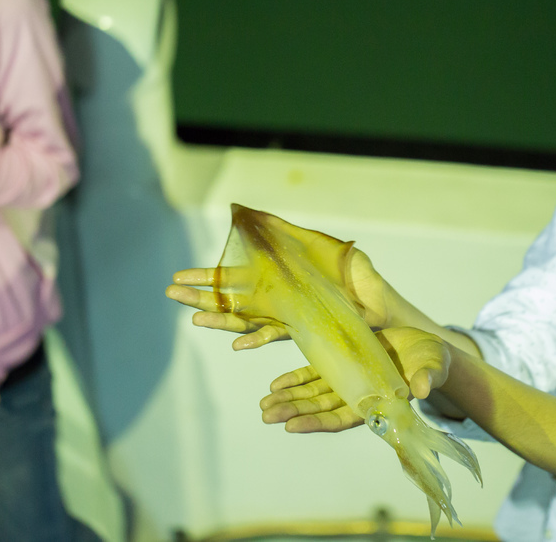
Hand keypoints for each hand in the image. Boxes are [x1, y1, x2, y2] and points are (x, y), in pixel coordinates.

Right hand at [165, 246, 391, 349]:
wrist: (384, 305)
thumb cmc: (357, 277)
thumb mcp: (319, 245)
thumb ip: (287, 233)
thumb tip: (249, 212)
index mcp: (278, 281)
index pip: (235, 279)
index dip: (207, 278)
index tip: (178, 276)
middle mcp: (279, 302)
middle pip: (232, 301)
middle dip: (202, 298)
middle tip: (171, 294)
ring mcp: (290, 318)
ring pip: (247, 320)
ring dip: (220, 320)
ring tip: (194, 319)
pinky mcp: (307, 331)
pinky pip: (278, 336)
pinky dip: (258, 339)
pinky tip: (239, 342)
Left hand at [260, 327, 450, 432]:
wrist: (425, 348)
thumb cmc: (433, 362)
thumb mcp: (433, 368)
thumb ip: (428, 378)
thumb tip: (422, 389)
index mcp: (377, 404)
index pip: (342, 419)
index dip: (317, 422)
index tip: (292, 426)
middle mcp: (358, 396)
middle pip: (321, 408)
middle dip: (294, 411)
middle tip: (266, 414)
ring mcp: (347, 381)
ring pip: (313, 394)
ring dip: (289, 398)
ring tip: (265, 403)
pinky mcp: (342, 364)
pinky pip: (314, 375)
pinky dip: (296, 379)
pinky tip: (276, 384)